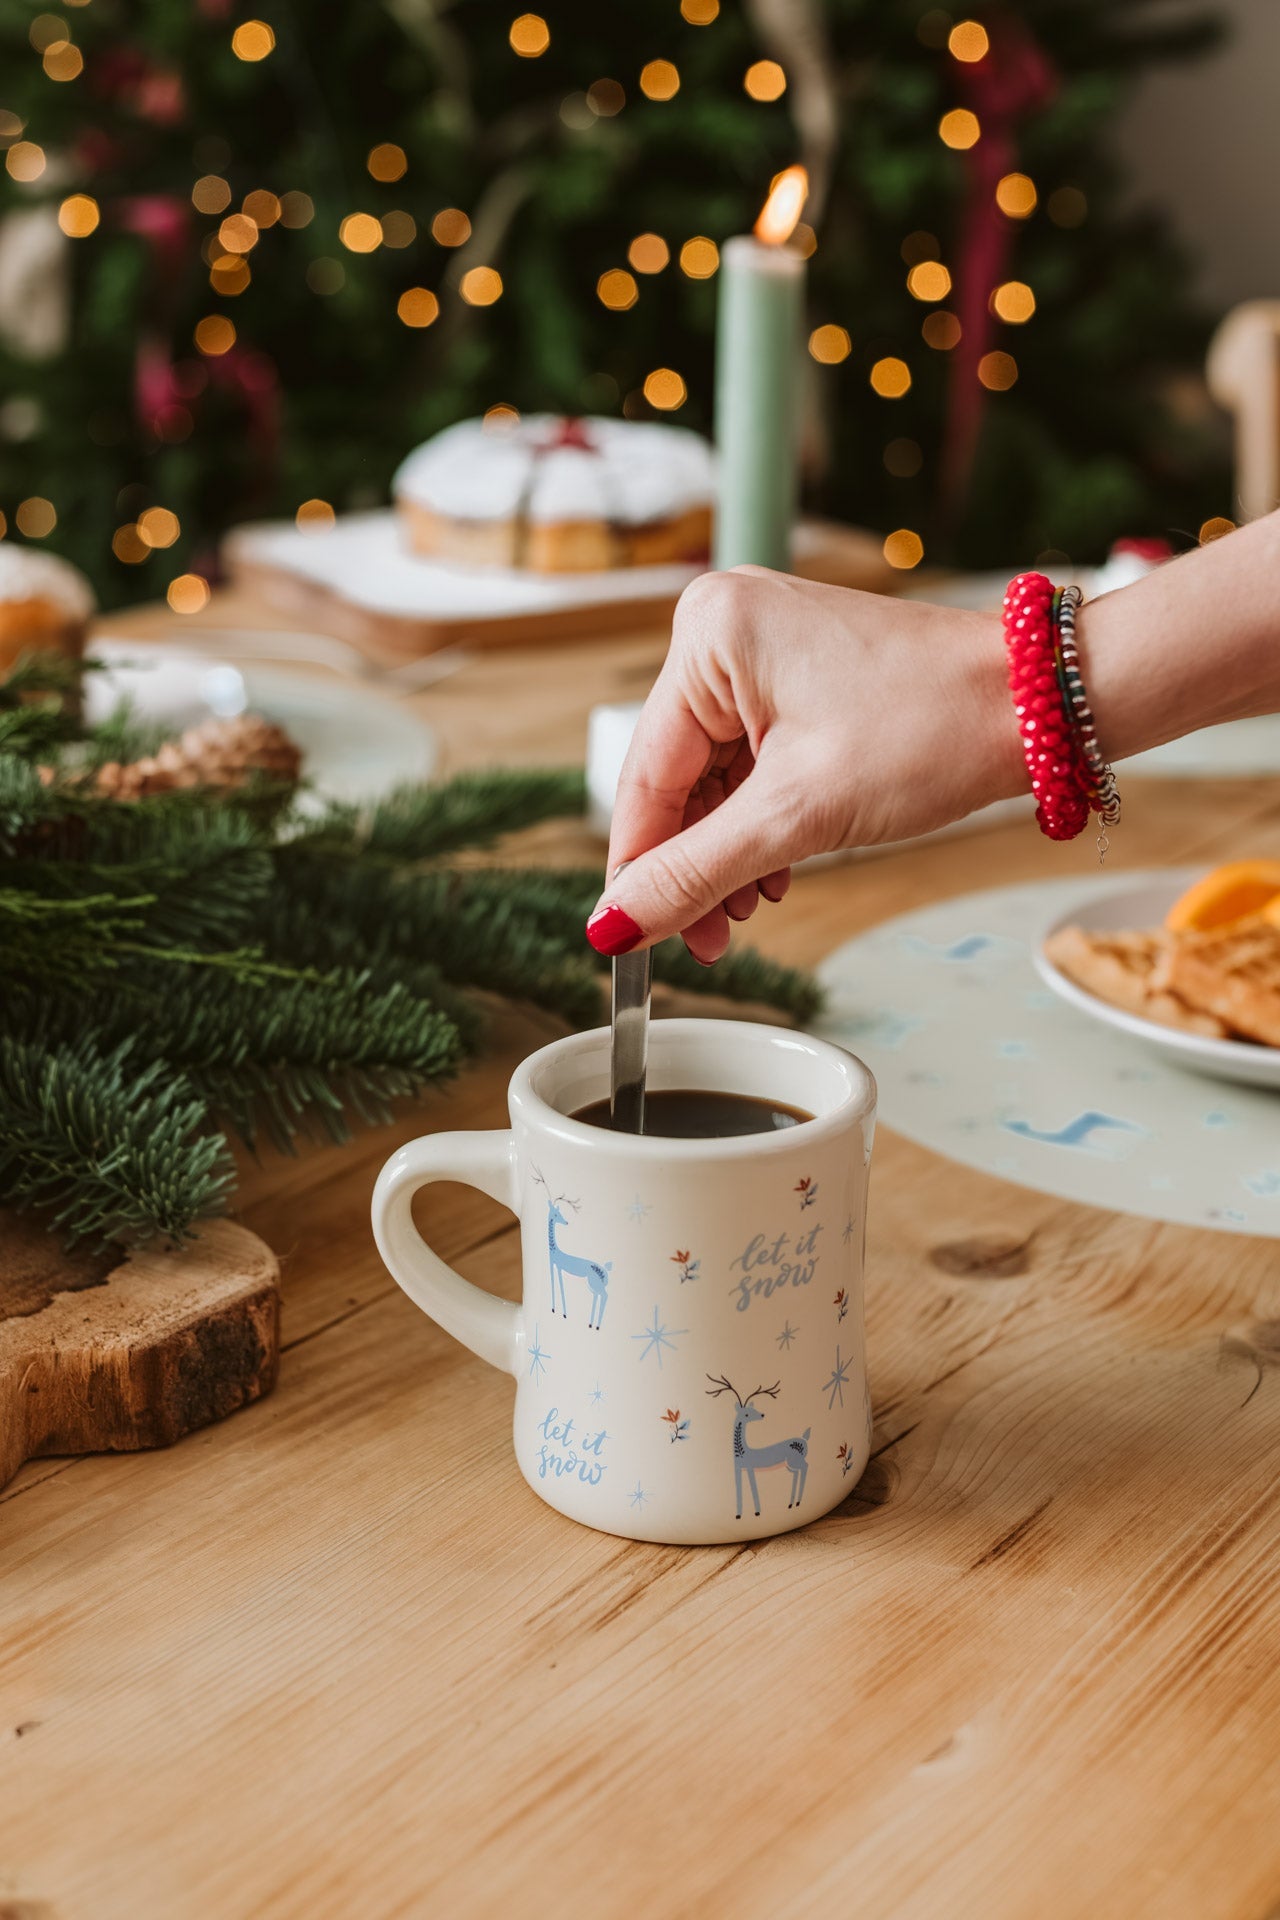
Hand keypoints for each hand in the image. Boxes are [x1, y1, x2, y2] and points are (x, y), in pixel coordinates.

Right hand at [587, 566, 1022, 962]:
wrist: (1038, 705)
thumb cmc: (935, 728)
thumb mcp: (798, 815)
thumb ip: (695, 873)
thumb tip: (613, 924)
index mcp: (710, 634)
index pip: (645, 776)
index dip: (638, 867)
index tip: (626, 937)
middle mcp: (726, 627)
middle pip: (675, 778)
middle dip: (692, 865)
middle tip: (704, 941)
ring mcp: (764, 649)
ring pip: (714, 778)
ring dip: (727, 852)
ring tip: (747, 912)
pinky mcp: (799, 676)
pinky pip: (750, 761)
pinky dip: (758, 821)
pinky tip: (772, 872)